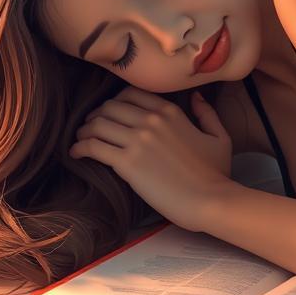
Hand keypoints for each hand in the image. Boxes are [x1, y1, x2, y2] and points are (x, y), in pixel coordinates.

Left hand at [69, 87, 233, 230]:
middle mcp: (151, 120)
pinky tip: (76, 154)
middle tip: (90, 128)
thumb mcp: (219, 137)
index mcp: (170, 111)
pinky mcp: (127, 163)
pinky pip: (93, 146)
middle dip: (96, 116)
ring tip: (81, 140)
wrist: (211, 200)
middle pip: (110, 107)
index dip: (114, 102)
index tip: (108, 114)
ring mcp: (138, 140)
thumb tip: (196, 97)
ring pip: (98, 124)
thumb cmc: (217, 173)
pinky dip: (80, 148)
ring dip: (85, 131)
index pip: (130, 94)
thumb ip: (207, 113)